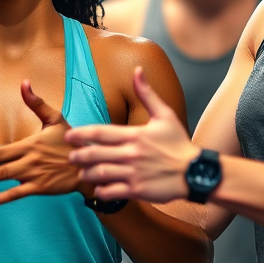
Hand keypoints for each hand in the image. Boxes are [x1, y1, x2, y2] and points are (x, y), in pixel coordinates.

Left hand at [0, 81, 86, 206]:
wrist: (88, 163)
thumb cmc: (70, 140)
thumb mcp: (55, 118)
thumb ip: (36, 102)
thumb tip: (24, 82)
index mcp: (29, 144)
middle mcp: (28, 160)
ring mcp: (33, 175)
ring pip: (4, 179)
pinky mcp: (40, 187)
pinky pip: (18, 194)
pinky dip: (2, 198)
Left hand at [66, 68, 194, 203]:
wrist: (194, 172)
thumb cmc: (178, 143)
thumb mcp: (165, 115)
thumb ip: (147, 94)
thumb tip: (138, 70)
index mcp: (135, 135)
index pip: (101, 133)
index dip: (82, 133)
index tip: (69, 135)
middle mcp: (132, 153)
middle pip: (96, 153)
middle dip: (79, 156)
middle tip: (70, 157)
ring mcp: (134, 173)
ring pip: (101, 173)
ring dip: (87, 174)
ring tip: (82, 174)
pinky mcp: (138, 190)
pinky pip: (113, 192)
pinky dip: (102, 191)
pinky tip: (98, 189)